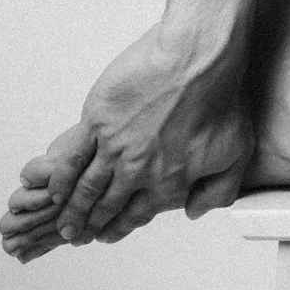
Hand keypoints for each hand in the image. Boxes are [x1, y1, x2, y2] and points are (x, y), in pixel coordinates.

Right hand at [48, 15, 253, 243]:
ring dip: (72, 210)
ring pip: (87, 188)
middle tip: (77, 234)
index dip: (121, 227)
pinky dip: (60, 178)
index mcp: (169, 181)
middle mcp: (139, 171)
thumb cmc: (220, 95)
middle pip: (108, 206)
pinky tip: (53, 190)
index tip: (107, 234)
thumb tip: (194, 211)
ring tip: (63, 223)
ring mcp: (115, 147)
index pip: (139, 213)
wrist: (198, 55)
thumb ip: (218, 189)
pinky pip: (72, 159)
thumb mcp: (236, 151)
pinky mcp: (97, 121)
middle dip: (91, 224)